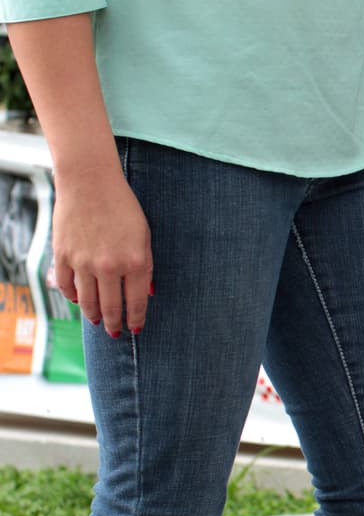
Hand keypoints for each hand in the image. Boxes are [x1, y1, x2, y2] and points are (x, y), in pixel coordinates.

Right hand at [53, 168, 152, 336]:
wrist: (90, 182)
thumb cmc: (122, 207)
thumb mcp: (144, 234)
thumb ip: (145, 265)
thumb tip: (147, 293)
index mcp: (135, 261)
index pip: (136, 302)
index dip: (136, 319)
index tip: (135, 330)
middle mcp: (110, 266)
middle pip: (111, 307)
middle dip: (114, 324)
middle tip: (115, 333)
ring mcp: (84, 262)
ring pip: (88, 302)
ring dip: (94, 315)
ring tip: (98, 321)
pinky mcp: (63, 256)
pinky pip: (67, 287)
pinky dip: (73, 297)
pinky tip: (78, 301)